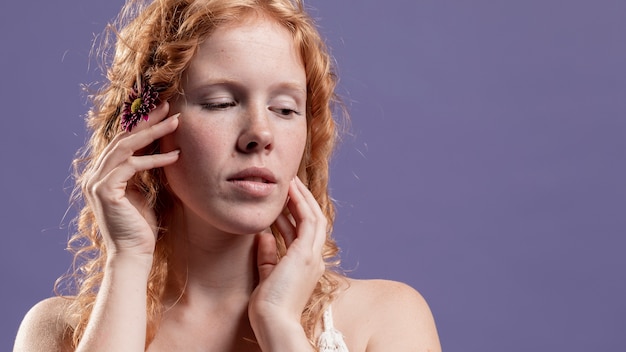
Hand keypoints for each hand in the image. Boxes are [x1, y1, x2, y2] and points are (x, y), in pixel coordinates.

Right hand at [83, 102, 179, 256]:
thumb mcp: (143, 192)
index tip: (162, 112)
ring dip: (153, 133)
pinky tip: (175, 156)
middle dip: (147, 121)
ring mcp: (96, 182)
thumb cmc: (140, 227)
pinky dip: (154, 160)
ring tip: (176, 122)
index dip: (142, 125)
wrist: (132, 254)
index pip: (121, 142)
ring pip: (126, 147)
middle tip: (169, 107)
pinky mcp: (105, 190)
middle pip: (123, 138)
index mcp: (101, 174)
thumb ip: (143, 172)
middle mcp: (94, 175)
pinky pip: (131, 166)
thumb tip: (157, 152)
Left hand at [248, 177, 326, 339]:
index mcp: (306, 265)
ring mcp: (312, 256)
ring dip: (302, 197)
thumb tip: (263, 236)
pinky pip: (308, 220)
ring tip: (290, 180)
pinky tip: (289, 191)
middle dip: (300, 200)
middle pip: (312, 221)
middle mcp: (313, 258)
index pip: (301, 232)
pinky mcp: (305, 254)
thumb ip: (267, 256)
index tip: (281, 200)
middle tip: (289, 183)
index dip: (292, 214)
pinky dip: (300, 203)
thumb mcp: (267, 275)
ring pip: (314, 217)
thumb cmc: (268, 307)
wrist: (273, 322)